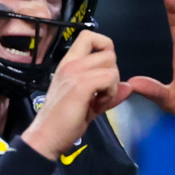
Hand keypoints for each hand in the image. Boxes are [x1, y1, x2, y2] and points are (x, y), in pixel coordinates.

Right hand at [21, 30, 131, 159]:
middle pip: (108, 50)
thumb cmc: (62, 122)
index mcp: (69, 63)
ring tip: (99, 100)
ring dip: (112, 84)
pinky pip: (110, 78)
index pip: (90, 36)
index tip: (103, 71)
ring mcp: (75, 72)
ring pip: (111, 64)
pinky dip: (110, 93)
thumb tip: (128, 86)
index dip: (105, 48)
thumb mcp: (89, 103)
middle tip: (102, 91)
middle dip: (113, 71)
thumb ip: (107, 91)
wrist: (46, 138)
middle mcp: (70, 63)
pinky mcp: (81, 85)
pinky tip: (98, 105)